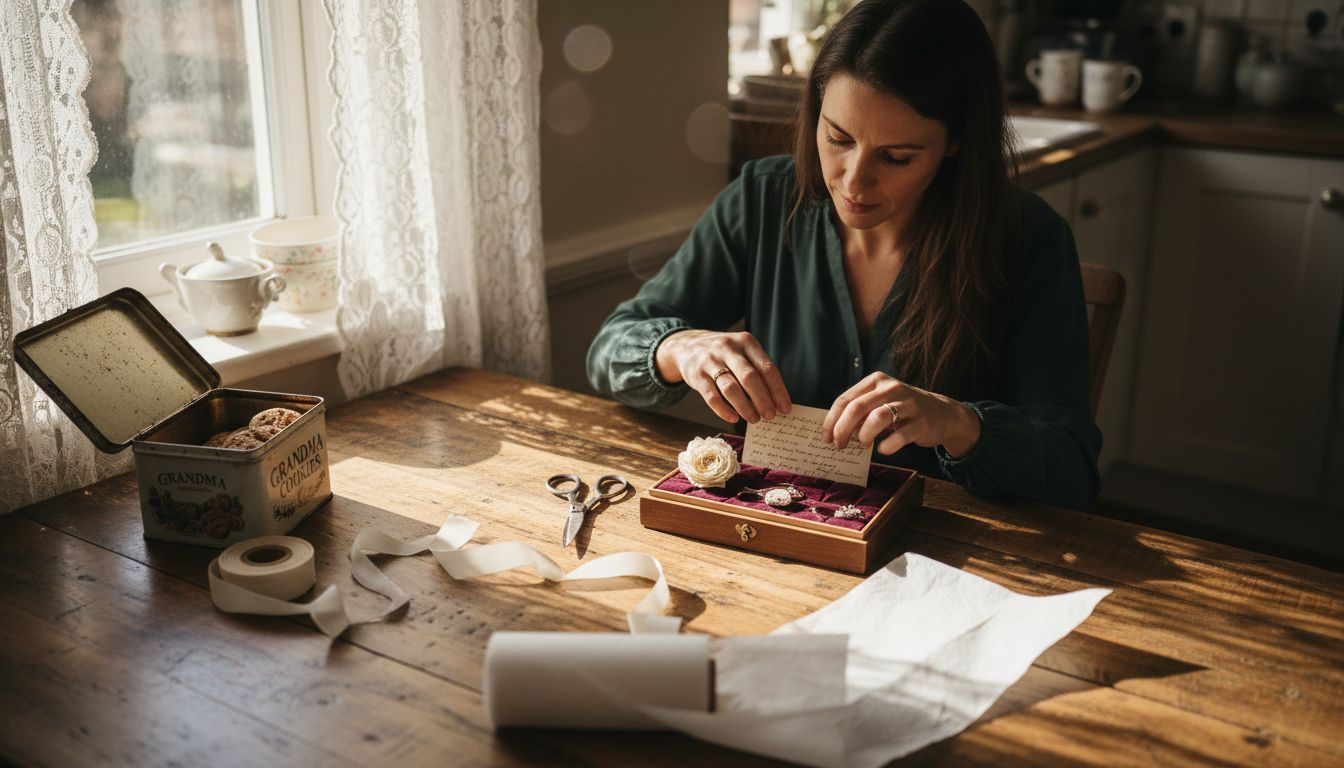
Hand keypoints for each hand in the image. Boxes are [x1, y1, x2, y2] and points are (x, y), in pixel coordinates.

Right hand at [655, 330, 791, 423]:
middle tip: (770, 416)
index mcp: (746, 342)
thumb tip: (776, 401)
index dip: (778, 390)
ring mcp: (710, 361)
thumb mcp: (742, 352)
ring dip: (745, 407)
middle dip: (763, 400)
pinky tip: (734, 418)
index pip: (767, 368)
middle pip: (749, 377)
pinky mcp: (696, 375)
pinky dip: (724, 410)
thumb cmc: (724, 354)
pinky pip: (711, 397)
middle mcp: (728, 348)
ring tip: (754, 419)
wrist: (686, 345)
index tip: (785, 408)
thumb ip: (757, 370)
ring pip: (731, 388)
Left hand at [821, 372, 980, 456]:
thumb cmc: (903, 410)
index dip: (831, 421)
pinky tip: (884, 449)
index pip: (845, 399)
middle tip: (838, 445)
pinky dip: (887, 446)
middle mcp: (891, 388)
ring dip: (864, 435)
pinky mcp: (921, 422)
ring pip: (877, 417)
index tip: (825, 438)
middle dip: (842, 430)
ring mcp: (908, 404)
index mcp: (877, 381)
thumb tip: (832, 430)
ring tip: (862, 444)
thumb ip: (859, 411)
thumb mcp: (881, 401)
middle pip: (857, 408)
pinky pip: (899, 436)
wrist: (942, 414)